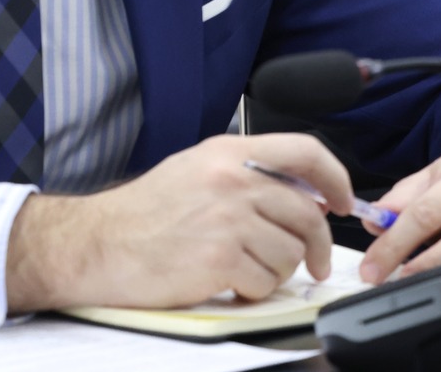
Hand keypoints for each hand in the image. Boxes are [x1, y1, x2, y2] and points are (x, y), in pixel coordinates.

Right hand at [4, 132, 349, 311]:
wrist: (97, 243)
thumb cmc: (144, 212)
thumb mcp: (198, 169)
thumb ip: (250, 173)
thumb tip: (306, 192)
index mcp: (230, 152)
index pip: (306, 151)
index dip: (336, 177)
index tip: (343, 200)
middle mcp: (233, 180)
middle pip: (307, 213)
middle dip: (317, 245)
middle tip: (315, 261)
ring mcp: (227, 219)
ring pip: (290, 253)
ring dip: (278, 271)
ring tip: (249, 269)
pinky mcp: (219, 259)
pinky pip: (265, 282)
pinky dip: (255, 290)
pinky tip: (230, 282)